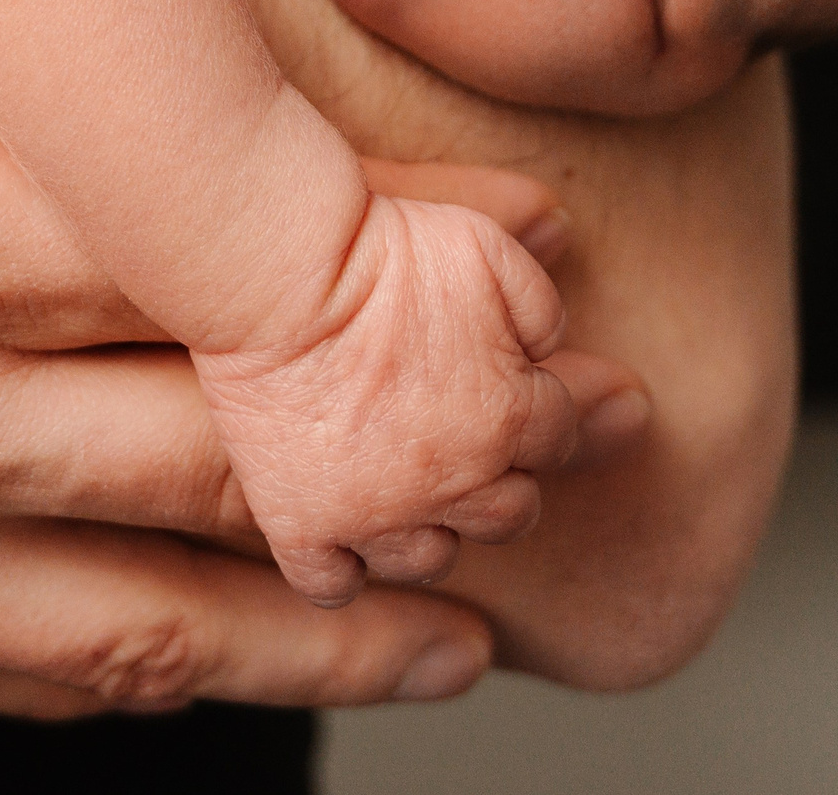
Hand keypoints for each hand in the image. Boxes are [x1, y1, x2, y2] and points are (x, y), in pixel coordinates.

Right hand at [0, 0, 498, 719]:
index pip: (195, 235)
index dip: (391, 243)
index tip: (535, 241)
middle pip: (224, 439)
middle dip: (427, 440)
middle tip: (591, 432)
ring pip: (144, 610)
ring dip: (328, 614)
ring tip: (472, 619)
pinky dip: (141, 691)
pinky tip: (210, 685)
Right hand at [193, 188, 592, 606]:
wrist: (280, 278)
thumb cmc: (383, 252)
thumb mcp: (488, 251)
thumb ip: (541, 305)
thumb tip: (550, 347)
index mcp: (507, 417)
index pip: (558, 438)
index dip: (531, 409)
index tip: (495, 386)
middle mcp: (453, 484)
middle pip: (510, 514)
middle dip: (495, 479)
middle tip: (456, 441)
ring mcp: (374, 515)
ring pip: (431, 559)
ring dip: (427, 527)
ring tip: (402, 487)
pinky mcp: (302, 527)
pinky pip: (335, 585)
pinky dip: (342, 567)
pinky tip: (338, 530)